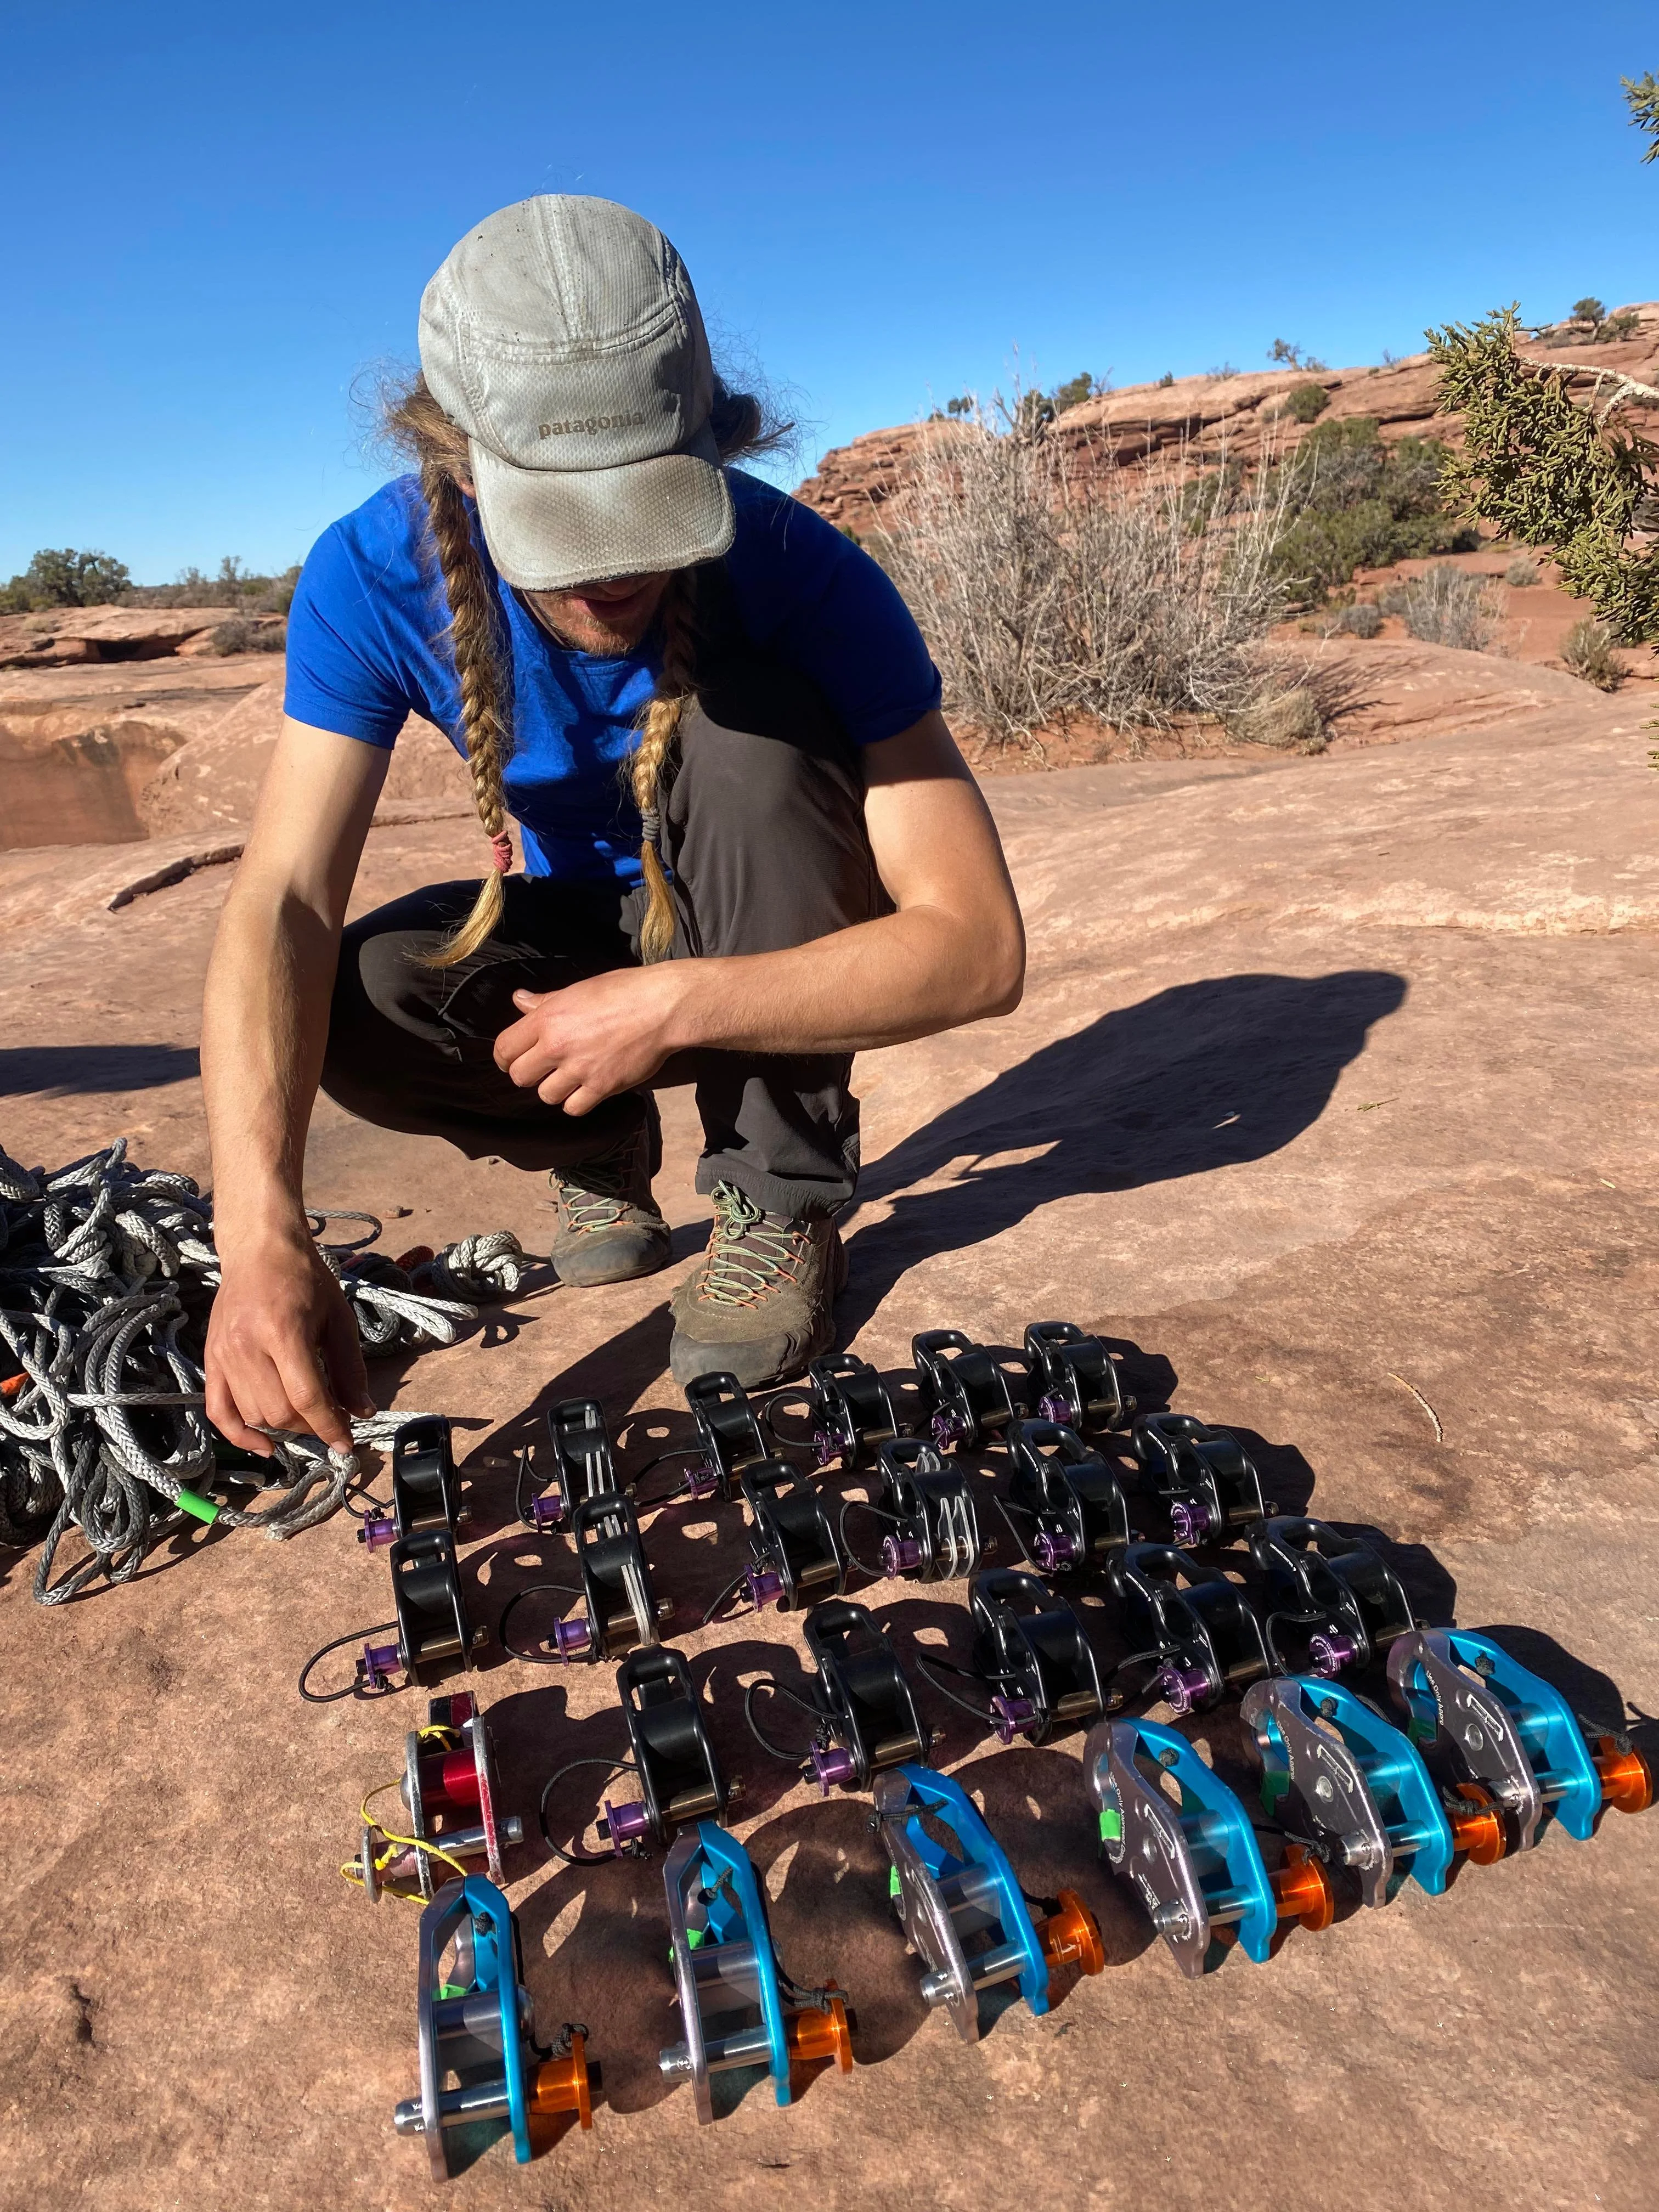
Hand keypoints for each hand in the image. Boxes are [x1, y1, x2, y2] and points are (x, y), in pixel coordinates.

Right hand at [205, 1231, 372, 1456]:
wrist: (259, 1250)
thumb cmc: (305, 1279)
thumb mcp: (338, 1318)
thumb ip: (350, 1368)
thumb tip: (363, 1412)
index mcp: (284, 1331)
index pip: (307, 1396)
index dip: (329, 1426)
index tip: (347, 1443)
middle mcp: (247, 1346)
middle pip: (279, 1411)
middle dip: (311, 1426)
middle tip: (330, 1418)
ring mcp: (223, 1355)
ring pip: (254, 1415)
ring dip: (284, 1427)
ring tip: (305, 1415)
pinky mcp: (210, 1359)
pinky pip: (218, 1411)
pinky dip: (241, 1435)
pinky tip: (265, 1445)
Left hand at [493, 964, 688, 1113]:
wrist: (663, 1007)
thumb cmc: (624, 991)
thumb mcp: (578, 989)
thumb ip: (545, 1001)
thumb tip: (519, 1000)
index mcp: (547, 1018)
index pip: (505, 1048)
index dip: (506, 1057)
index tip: (513, 1059)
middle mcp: (558, 1046)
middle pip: (520, 1077)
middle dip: (529, 1074)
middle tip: (543, 1069)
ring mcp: (580, 1069)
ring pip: (546, 1096)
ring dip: (555, 1089)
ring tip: (569, 1078)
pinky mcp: (602, 1087)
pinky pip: (574, 1108)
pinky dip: (577, 1102)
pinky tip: (586, 1089)